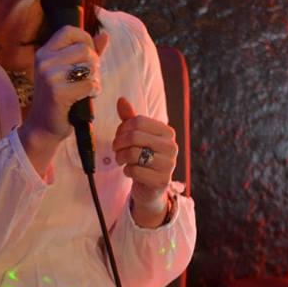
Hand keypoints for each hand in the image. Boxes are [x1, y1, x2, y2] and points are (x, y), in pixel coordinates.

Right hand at [18, 27, 107, 174]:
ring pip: (88, 66)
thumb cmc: (58, 99)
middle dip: (94, 63)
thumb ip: (87, 52)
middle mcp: (44, 61)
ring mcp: (49, 77)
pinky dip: (94, 91)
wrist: (42, 127)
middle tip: (90, 77)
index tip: (89, 55)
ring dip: (95, 78)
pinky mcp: (58, 93)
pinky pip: (89, 84)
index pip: (69, 31)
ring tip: (87, 88)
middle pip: (84, 49)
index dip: (85, 39)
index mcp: (44, 53)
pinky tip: (87, 97)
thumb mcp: (68, 72)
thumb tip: (105, 35)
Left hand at [112, 97, 177, 224]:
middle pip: (134, 136)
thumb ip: (130, 119)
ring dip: (120, 157)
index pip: (138, 121)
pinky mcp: (161, 180)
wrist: (151, 186)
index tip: (119, 137)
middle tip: (116, 150)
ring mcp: (169, 164)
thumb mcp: (137, 136)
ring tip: (121, 160)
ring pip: (133, 153)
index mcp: (167, 132)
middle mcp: (171, 146)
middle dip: (119, 143)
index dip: (122, 128)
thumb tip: (121, 100)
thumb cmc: (144, 157)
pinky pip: (134, 170)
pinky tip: (130, 171)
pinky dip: (126, 171)